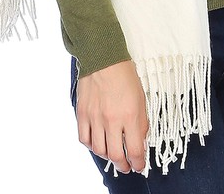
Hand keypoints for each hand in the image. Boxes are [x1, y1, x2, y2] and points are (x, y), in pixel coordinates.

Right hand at [75, 59, 149, 173]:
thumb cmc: (124, 75)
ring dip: (107, 158)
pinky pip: (84, 138)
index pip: (135, 150)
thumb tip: (140, 141)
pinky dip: (91, 146)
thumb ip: (141, 122)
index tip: (140, 165)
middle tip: (127, 167)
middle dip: (123, 166)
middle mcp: (111, 120)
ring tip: (113, 156)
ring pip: (99, 150)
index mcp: (130, 115)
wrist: (103, 57)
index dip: (139, 163)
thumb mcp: (141, 98)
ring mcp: (95, 117)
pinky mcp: (82, 113)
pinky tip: (97, 144)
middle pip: (116, 156)